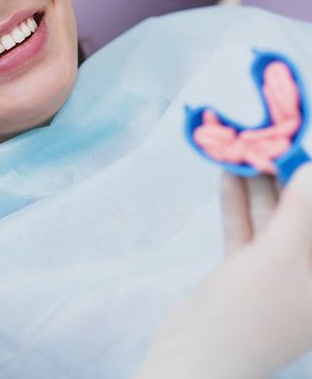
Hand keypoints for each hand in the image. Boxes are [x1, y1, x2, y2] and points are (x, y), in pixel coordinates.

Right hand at [134, 166, 311, 377]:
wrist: (195, 355)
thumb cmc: (251, 312)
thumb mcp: (282, 257)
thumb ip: (301, 210)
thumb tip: (311, 167)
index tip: (304, 153)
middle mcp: (309, 273)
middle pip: (306, 215)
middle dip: (290, 177)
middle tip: (273, 141)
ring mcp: (276, 271)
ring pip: (275, 218)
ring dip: (260, 185)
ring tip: (248, 147)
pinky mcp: (245, 271)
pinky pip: (247, 230)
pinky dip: (238, 203)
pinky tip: (229, 174)